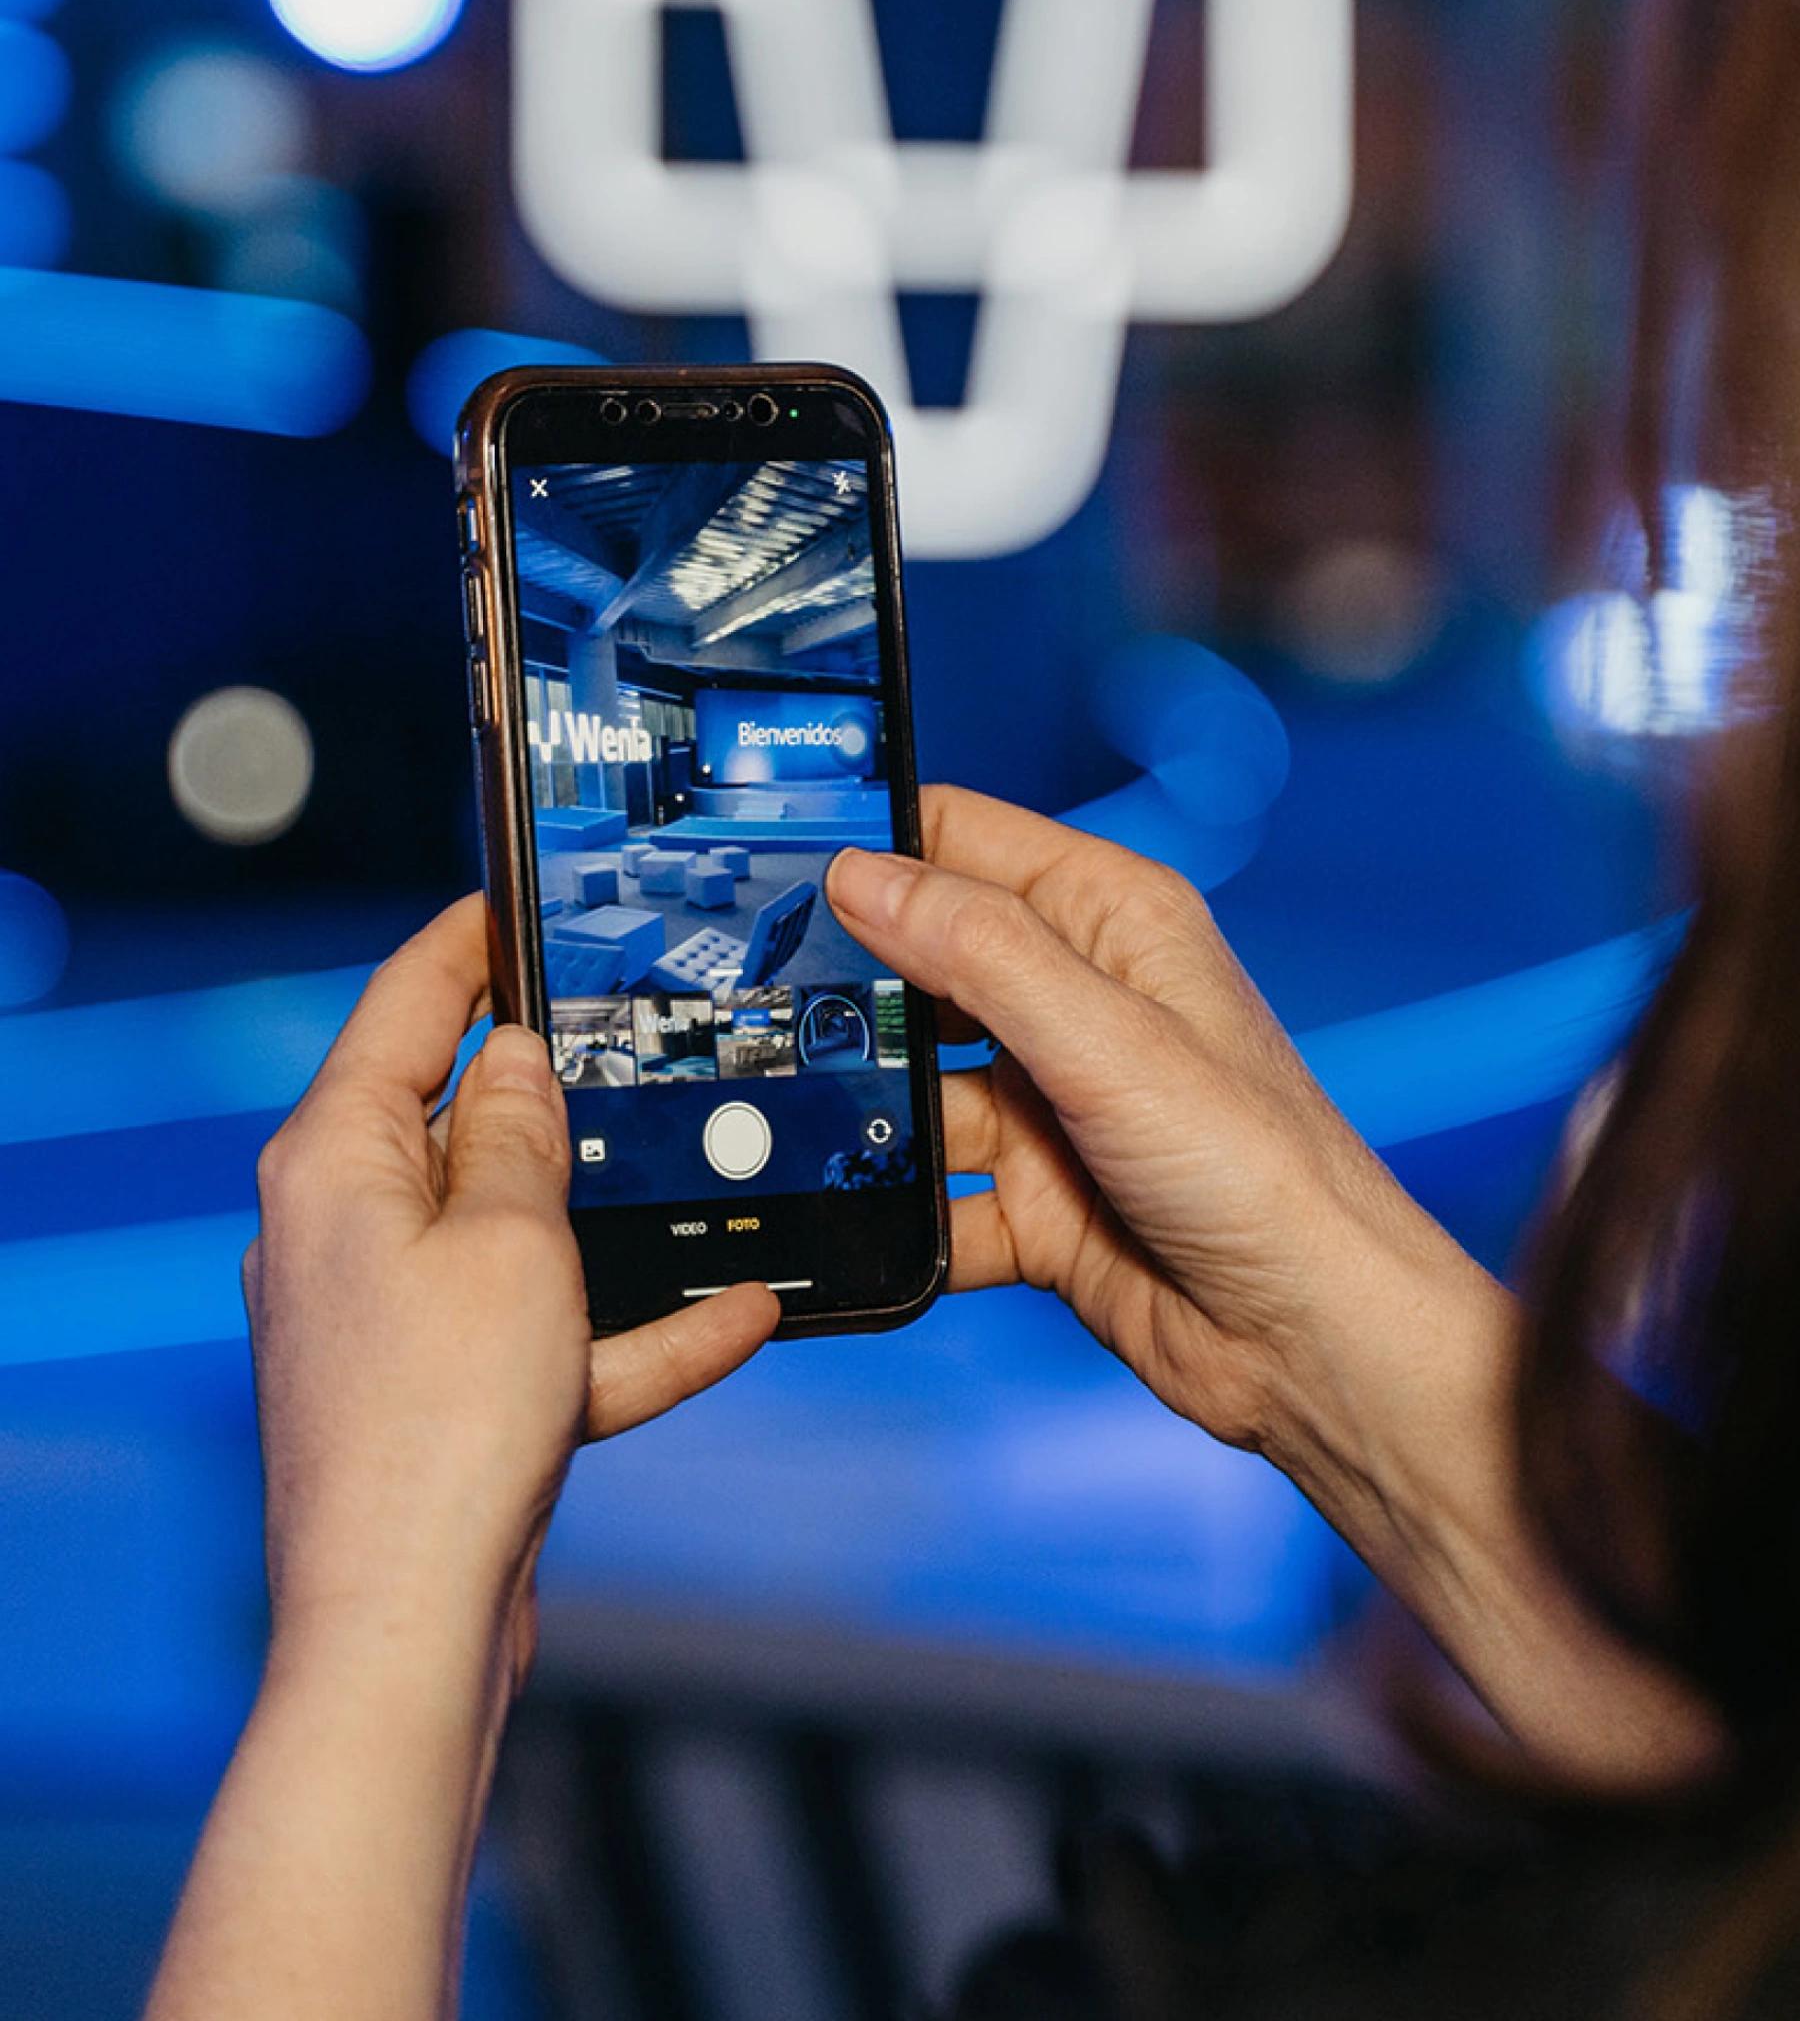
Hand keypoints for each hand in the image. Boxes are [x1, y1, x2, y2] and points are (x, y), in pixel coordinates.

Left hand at [246, 897, 778, 1688]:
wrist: (406, 1628)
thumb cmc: (438, 1426)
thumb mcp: (508, 1237)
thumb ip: (516, 1128)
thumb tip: (508, 1052)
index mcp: (335, 1161)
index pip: (403, 1005)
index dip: (469, 939)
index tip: (525, 894)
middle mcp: (346, 1226)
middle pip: (459, 1114)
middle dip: (555, 1082)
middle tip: (640, 1024)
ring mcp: (392, 1314)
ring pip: (516, 1227)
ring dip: (614, 1217)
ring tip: (709, 1178)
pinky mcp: (438, 1390)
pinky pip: (547, 1332)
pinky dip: (631, 1329)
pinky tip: (741, 1320)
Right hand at [826, 787, 1476, 1463]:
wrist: (1312, 1344)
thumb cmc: (1262, 1171)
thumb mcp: (1108, 1040)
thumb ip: (981, 953)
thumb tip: (865, 874)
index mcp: (1109, 923)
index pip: (965, 844)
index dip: (874, 845)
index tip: (773, 861)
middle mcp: (1075, 1005)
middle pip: (920, 968)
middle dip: (844, 988)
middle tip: (747, 999)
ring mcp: (1050, 1109)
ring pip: (913, 1090)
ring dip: (861, 1111)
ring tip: (778, 1116)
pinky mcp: (1034, 1204)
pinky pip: (930, 1198)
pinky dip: (890, 1214)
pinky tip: (845, 1219)